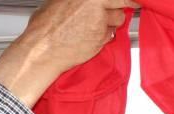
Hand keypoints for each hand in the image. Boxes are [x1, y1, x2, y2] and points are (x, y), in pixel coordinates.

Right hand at [0, 0, 140, 106]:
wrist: (43, 48)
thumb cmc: (46, 27)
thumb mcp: (60, 1)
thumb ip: (80, 1)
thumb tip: (90, 2)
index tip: (130, 1)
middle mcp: (94, 2)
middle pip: (120, 2)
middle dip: (120, 7)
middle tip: (123, 9)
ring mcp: (100, 18)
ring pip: (118, 19)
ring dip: (111, 23)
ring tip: (92, 27)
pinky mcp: (102, 35)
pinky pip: (111, 34)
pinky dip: (105, 36)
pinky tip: (90, 37)